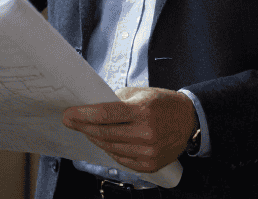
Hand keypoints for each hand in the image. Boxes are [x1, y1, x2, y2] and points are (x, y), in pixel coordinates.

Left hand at [62, 87, 197, 172]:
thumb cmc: (162, 103)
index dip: (82, 115)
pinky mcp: (150, 165)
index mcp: (142, 110)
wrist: (188, 119)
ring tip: (87, 130)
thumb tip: (89, 108)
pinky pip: (121, 159)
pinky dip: (110, 150)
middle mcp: (146, 133)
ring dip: (95, 139)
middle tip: (72, 122)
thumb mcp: (139, 93)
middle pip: (104, 133)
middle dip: (84, 127)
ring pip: (110, 147)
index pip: (104, 114)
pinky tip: (105, 142)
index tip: (68, 114)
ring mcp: (148, 151)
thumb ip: (115, 100)